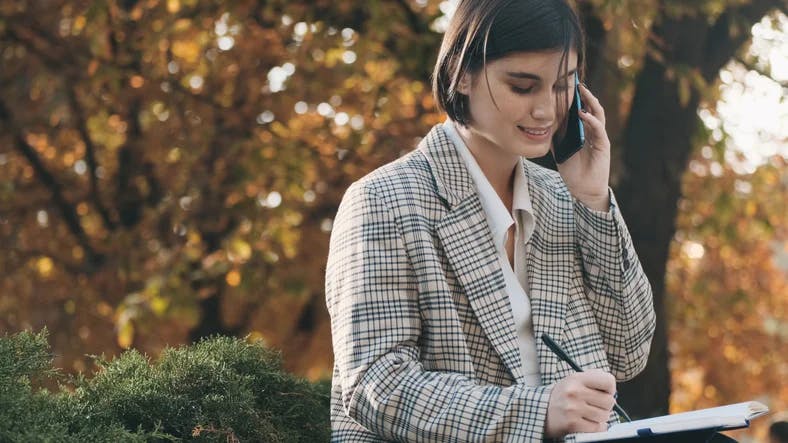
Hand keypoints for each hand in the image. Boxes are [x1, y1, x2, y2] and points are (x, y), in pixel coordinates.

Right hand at [544, 369, 616, 437]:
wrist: (542, 411)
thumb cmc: (564, 395)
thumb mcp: (574, 380)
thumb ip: (593, 377)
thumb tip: (611, 385)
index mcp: (577, 378)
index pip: (608, 381)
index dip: (610, 389)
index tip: (605, 392)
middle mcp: (575, 392)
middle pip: (609, 401)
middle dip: (605, 405)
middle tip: (595, 405)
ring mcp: (573, 409)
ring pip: (605, 416)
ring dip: (600, 417)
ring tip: (589, 413)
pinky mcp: (573, 424)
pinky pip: (598, 428)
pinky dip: (596, 427)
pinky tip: (587, 422)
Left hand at [557, 83, 610, 210]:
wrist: (583, 190)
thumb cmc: (573, 172)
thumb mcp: (559, 152)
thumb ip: (554, 139)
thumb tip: (541, 127)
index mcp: (584, 132)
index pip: (582, 111)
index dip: (577, 99)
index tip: (567, 86)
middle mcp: (594, 132)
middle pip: (592, 108)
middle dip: (585, 95)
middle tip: (577, 83)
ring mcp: (599, 138)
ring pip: (598, 115)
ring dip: (590, 102)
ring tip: (583, 92)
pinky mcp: (603, 145)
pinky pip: (598, 129)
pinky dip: (591, 120)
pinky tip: (583, 114)